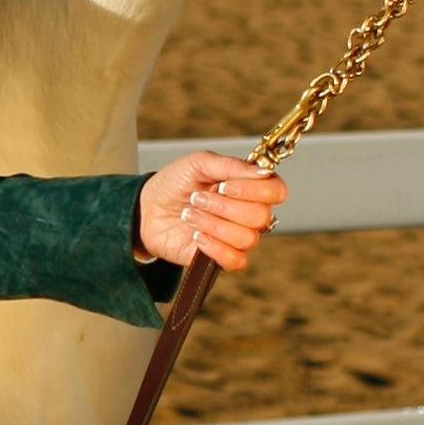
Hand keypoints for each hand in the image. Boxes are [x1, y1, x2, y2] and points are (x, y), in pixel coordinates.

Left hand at [137, 150, 286, 270]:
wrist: (147, 208)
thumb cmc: (176, 183)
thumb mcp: (198, 164)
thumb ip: (230, 165)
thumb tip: (262, 172)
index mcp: (249, 188)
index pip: (276, 191)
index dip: (254, 190)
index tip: (224, 186)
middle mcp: (249, 213)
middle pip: (261, 216)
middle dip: (223, 207)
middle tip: (197, 198)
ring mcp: (236, 237)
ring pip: (247, 238)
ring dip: (213, 224)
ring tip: (189, 215)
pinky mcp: (222, 258)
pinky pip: (236, 260)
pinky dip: (215, 247)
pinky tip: (196, 236)